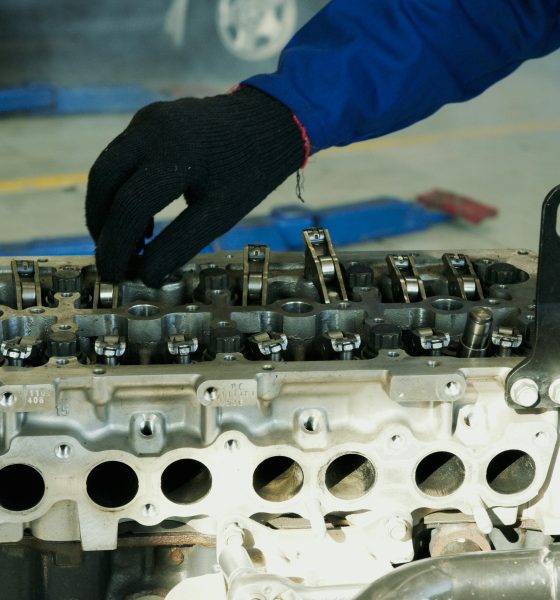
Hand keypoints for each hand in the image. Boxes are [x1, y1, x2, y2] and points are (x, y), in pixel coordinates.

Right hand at [86, 87, 304, 286]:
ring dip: (107, 207)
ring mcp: (146, 119)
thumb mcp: (220, 214)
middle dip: (101, 226)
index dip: (117, 246)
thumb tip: (146, 275)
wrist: (267, 120)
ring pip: (106, 167)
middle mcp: (152, 130)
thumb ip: (180, 245)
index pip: (129, 207)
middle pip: (103, 182)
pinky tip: (139, 215)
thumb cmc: (250, 172)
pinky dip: (120, 187)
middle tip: (112, 258)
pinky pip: (120, 156)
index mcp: (176, 155)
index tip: (116, 274)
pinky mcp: (147, 118)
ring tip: (127, 241)